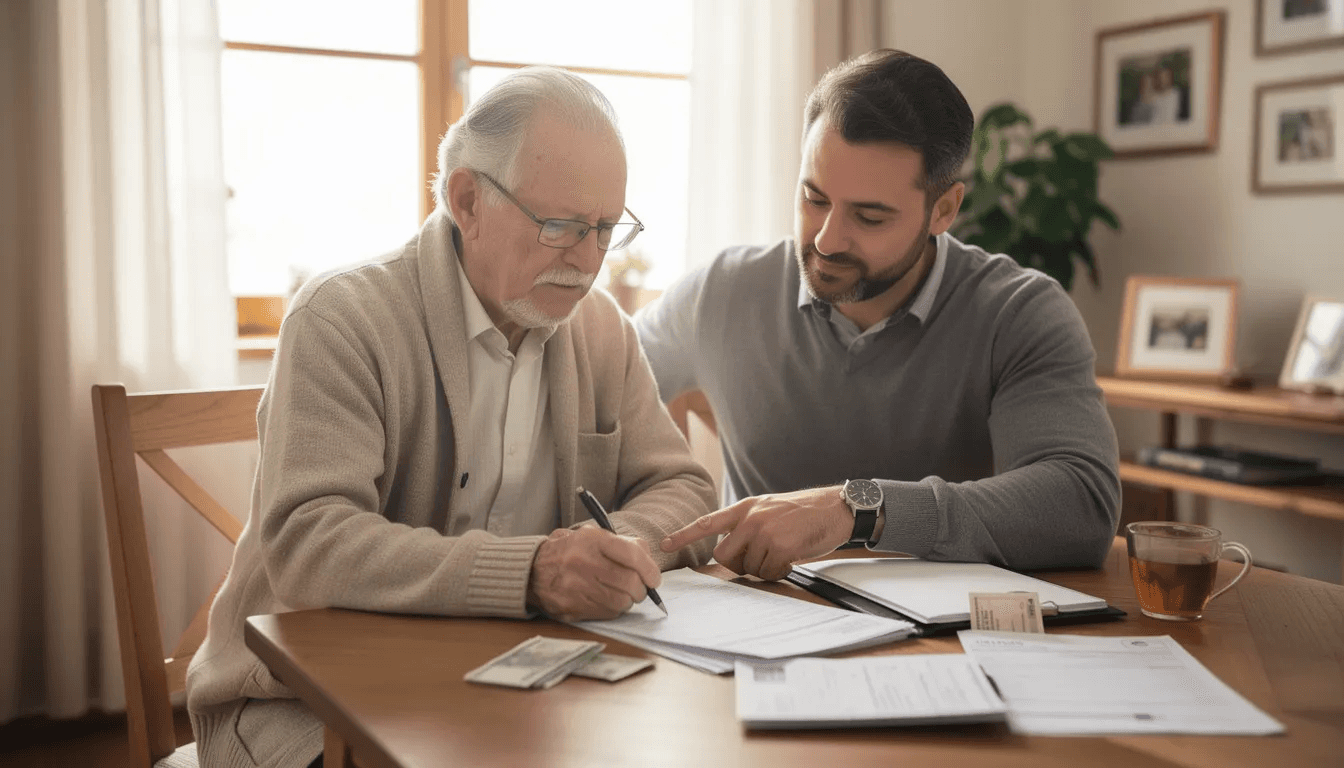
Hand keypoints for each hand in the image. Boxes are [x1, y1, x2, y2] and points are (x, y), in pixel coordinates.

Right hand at [527, 526, 661, 620]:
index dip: (650, 569)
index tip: (654, 578)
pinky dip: (614, 609)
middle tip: (640, 588)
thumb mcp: (593, 536)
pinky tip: (607, 600)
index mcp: (591, 540)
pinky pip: (607, 613)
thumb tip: (649, 562)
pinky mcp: (571, 607)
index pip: (632, 554)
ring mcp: (576, 587)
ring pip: (621, 602)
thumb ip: (623, 544)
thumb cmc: (571, 551)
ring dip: (628, 601)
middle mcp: (583, 563)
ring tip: (623, 593)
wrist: (532, 570)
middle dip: (641, 589)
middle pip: (630, 582)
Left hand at [658, 487, 851, 580]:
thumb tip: (729, 553)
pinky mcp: (780, 546)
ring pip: (749, 568)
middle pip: (724, 556)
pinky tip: (792, 557)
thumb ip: (747, 525)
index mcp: (745, 508)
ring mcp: (764, 532)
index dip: (684, 535)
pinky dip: (779, 571)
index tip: (663, 544)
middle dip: (739, 565)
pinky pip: (768, 573)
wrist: (835, 508)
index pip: (707, 522)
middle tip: (762, 558)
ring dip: (765, 568)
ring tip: (784, 551)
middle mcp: (750, 518)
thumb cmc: (804, 513)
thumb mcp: (769, 508)